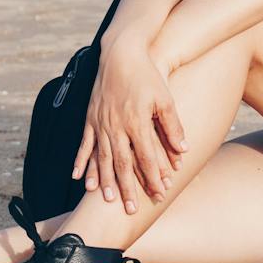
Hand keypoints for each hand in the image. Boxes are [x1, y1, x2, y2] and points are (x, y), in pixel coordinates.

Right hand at [71, 37, 187, 214]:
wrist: (119, 54)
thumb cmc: (146, 75)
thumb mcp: (165, 98)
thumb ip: (172, 125)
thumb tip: (184, 149)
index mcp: (137, 121)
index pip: (147, 156)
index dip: (153, 177)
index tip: (160, 193)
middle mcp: (116, 125)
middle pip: (122, 163)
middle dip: (127, 187)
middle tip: (131, 209)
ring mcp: (100, 123)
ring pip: (102, 158)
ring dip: (104, 180)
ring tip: (106, 199)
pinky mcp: (90, 118)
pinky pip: (85, 145)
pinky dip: (82, 162)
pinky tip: (78, 178)